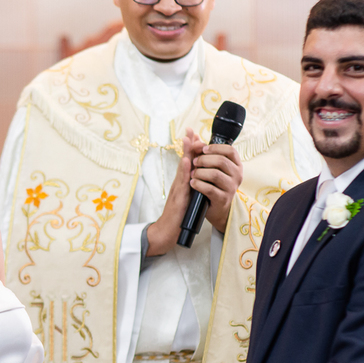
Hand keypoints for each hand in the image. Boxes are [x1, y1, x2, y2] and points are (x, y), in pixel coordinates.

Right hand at [146, 131, 199, 255]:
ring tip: (189, 140)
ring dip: (186, 154)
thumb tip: (197, 177)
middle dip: (188, 146)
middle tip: (190, 130)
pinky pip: (183, 184)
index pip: (188, 162)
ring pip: (183, 169)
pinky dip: (185, 172)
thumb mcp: (186, 198)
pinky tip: (187, 163)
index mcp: (182, 183)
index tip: (194, 134)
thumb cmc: (177, 217)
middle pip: (184, 161)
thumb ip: (190, 187)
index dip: (191, 149)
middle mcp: (179, 184)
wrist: (166, 233)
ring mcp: (178, 191)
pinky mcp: (178, 200)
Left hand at [189, 130, 243, 233]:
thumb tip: (191, 133)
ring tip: (192, 174)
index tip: (203, 149)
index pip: (230, 150)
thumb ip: (201, 150)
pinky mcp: (223, 199)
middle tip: (193, 162)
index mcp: (236, 165)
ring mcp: (232, 188)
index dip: (215, 148)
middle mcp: (237, 175)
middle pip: (221, 161)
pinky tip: (192, 183)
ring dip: (199, 172)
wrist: (216, 208)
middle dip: (204, 160)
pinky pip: (209, 188)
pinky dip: (198, 184)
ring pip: (215, 174)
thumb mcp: (209, 166)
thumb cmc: (213, 183)